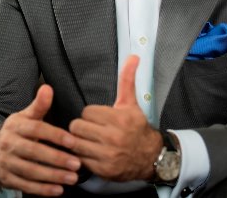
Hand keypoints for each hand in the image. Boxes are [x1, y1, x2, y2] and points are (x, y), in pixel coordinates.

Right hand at [0, 84, 80, 195]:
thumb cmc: (15, 133)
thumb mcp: (24, 117)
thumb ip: (39, 105)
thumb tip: (48, 88)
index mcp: (16, 126)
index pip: (37, 129)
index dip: (55, 135)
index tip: (72, 142)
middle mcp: (9, 144)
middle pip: (34, 152)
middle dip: (57, 159)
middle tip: (77, 164)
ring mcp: (6, 162)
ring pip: (31, 171)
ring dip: (53, 176)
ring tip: (72, 178)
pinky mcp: (6, 178)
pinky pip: (25, 185)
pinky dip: (42, 189)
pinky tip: (57, 190)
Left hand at [68, 55, 161, 181]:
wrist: (151, 157)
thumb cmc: (136, 128)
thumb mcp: (131, 103)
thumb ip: (127, 79)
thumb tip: (133, 56)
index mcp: (119, 119)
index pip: (86, 112)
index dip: (90, 115)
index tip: (97, 118)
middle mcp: (113, 137)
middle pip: (77, 127)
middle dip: (81, 127)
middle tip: (89, 129)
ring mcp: (108, 155)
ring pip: (76, 143)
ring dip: (79, 142)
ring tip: (88, 140)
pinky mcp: (104, 170)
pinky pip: (80, 160)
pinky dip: (83, 157)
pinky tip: (91, 153)